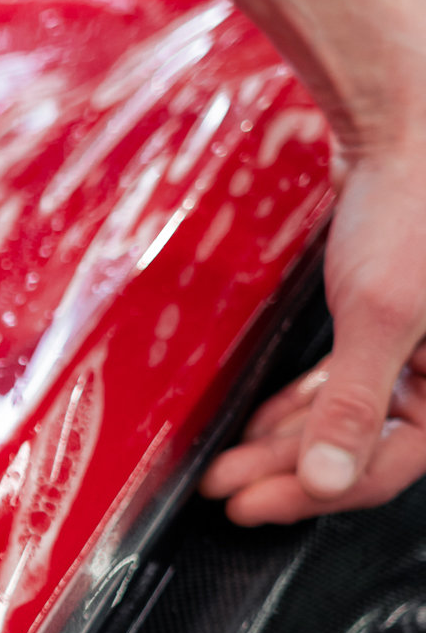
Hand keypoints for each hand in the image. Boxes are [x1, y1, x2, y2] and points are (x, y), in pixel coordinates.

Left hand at [201, 141, 425, 523]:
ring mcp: (424, 350)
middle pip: (366, 448)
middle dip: (289, 470)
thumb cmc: (414, 205)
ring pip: (352, 418)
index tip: (251, 505)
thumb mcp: (382, 314)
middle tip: (227, 488)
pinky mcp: (394, 325)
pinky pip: (349, 384)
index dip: (315, 493)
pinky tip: (262, 423)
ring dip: (288, 442)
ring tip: (229, 463)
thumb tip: (328, 478)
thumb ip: (355, 403)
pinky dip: (304, 404)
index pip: (392, 467)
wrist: (407, 126)